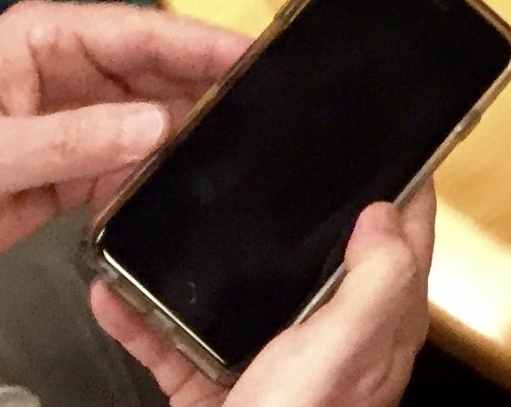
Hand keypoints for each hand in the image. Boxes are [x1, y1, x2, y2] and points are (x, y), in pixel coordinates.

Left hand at [0, 0, 247, 299]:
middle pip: (157, 73)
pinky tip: (194, 190)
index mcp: (44, 40)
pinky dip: (159, 177)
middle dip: (209, 89)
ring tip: (250, 150)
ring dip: (190, 135)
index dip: (201, 42)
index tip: (260, 55)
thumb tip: (159, 124)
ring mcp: (70, 122)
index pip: (139, 33)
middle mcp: (66, 72)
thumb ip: (73, 138)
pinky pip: (130, 166)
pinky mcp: (69, 170)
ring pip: (151, 120)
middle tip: (274, 110)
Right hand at [94, 188, 436, 406]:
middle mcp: (327, 341)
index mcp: (375, 327)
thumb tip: (386, 212)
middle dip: (274, 212)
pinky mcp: (214, 390)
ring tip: (153, 220)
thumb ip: (373, 287)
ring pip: (230, 295)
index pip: (401, 236)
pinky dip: (139, 321)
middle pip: (309, 256)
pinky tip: (109, 294)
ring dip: (188, 264)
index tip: (370, 129)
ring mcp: (269, 364)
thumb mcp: (340, 355)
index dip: (395, 182)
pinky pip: (174, 344)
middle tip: (239, 159)